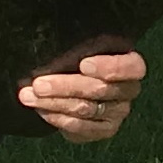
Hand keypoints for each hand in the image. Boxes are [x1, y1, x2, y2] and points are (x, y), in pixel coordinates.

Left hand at [20, 48, 146, 143]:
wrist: (70, 88)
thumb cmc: (75, 60)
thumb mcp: (79, 47)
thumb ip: (75, 44)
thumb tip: (52, 32)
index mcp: (130, 64)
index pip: (132, 67)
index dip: (111, 67)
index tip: (83, 64)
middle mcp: (129, 89)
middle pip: (102, 89)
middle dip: (66, 86)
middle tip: (39, 84)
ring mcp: (118, 112)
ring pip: (88, 109)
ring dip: (55, 103)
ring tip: (29, 96)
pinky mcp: (105, 129)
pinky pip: (82, 128)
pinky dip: (59, 118)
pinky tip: (42, 110)